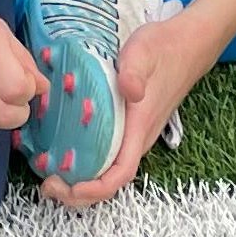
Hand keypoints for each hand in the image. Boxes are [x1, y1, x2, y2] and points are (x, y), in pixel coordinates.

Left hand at [39, 2, 220, 206]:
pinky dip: (84, 160)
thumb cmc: (163, 48)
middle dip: (77, 192)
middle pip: (109, 181)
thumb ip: (133, 70)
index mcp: (139, 127)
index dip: (93, 189)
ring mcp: (134, 135)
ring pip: (107, 170)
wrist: (188, 44)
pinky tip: (64, 147)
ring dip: (79, 179)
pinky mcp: (129, 127)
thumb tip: (129, 90)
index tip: (66, 185)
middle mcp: (137, 138)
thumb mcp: (143, 51)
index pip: (120, 174)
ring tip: (49, 168)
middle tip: (47, 182)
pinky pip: (106, 154)